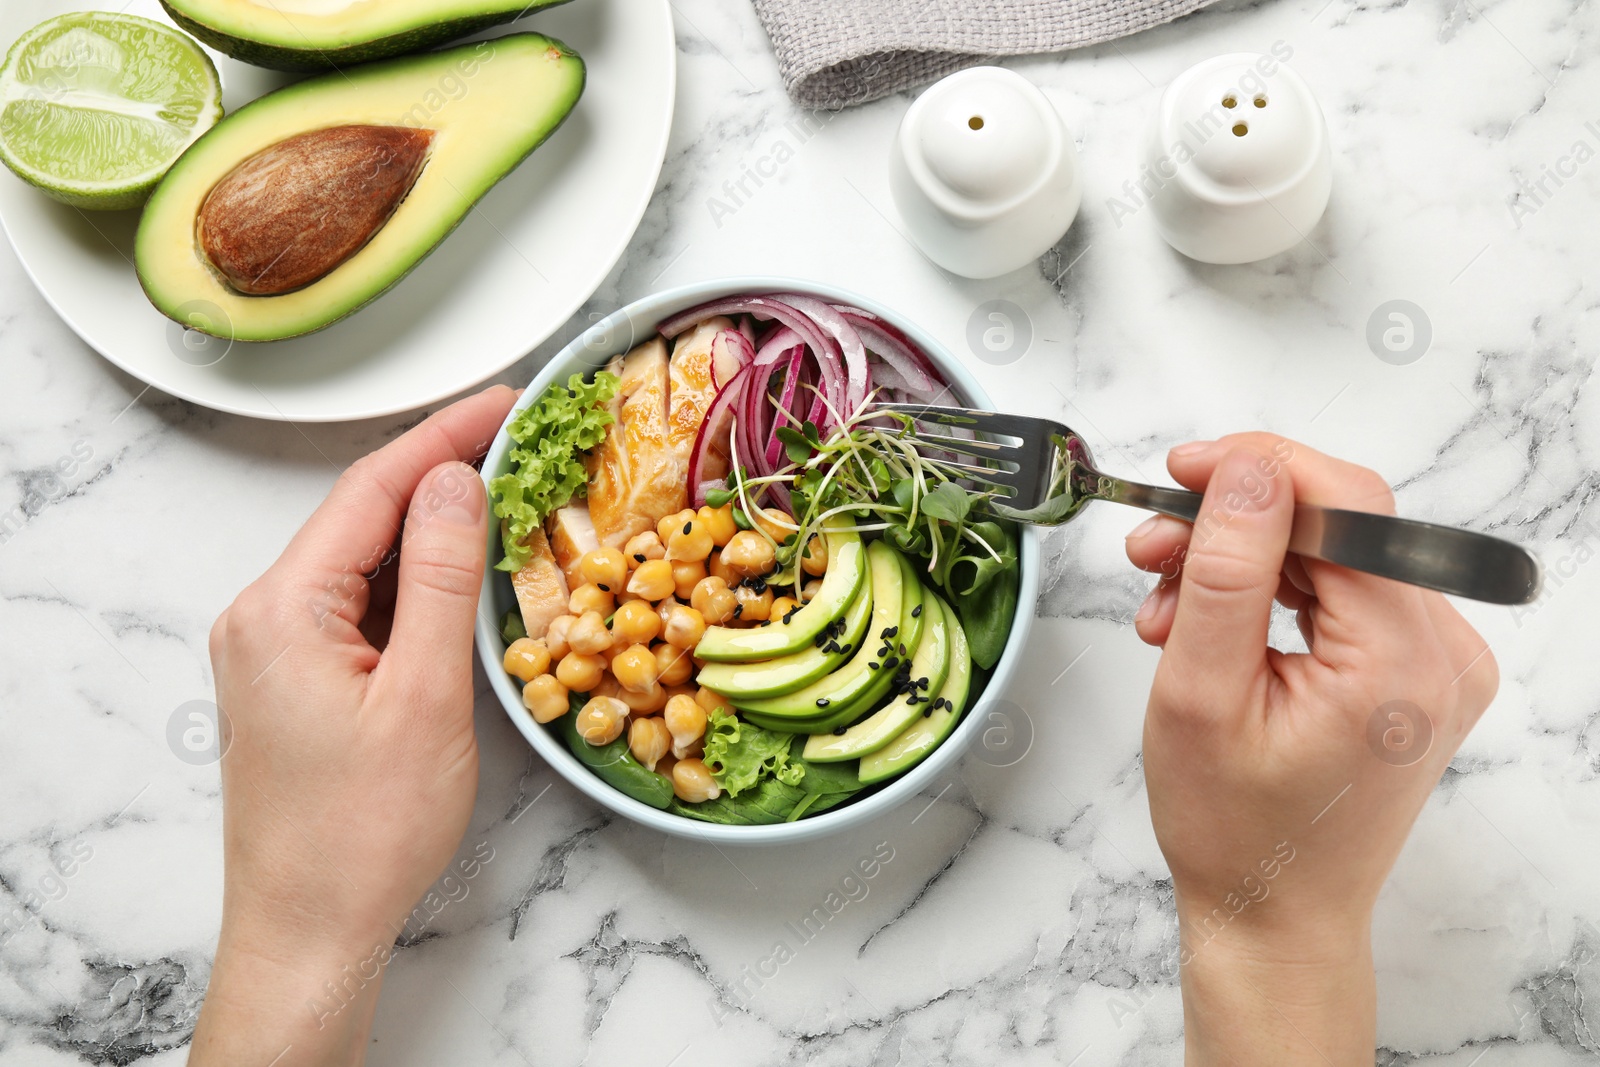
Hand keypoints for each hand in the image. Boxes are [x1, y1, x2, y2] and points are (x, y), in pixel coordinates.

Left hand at [190, 385, 515, 1066]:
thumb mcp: (422, 696)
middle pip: (361, 516)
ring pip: (362, 560)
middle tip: (521, 441)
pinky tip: (462, 573)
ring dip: (431, 527)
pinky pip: (358, 604)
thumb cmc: (364, 830)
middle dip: (441, 472)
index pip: (370, 490)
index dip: (444, 436)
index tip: (508, 402)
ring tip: (508, 494)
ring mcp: (273, 649)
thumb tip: (456, 480)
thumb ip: (437, 578)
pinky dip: (413, 581)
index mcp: (281, 608)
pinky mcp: (294, 680)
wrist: (309, 929)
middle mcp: (262, 615)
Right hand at [1123, 434, 1498, 1063]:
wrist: (1273, 911)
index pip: (1348, 503)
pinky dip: (1269, 594)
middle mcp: (1442, 654)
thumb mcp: (1201, 692)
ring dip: (1240, 563)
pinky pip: (1340, 592)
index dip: (1258, 467)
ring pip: (1331, 554)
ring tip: (1163, 607)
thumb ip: (1226, 570)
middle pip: (1339, 524)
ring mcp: (1436, 663)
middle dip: (1233, 523)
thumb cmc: (1236, 829)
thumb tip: (1245, 470)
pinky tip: (1208, 626)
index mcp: (1403, 660)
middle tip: (1151, 546)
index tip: (1182, 470)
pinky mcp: (1413, 671)